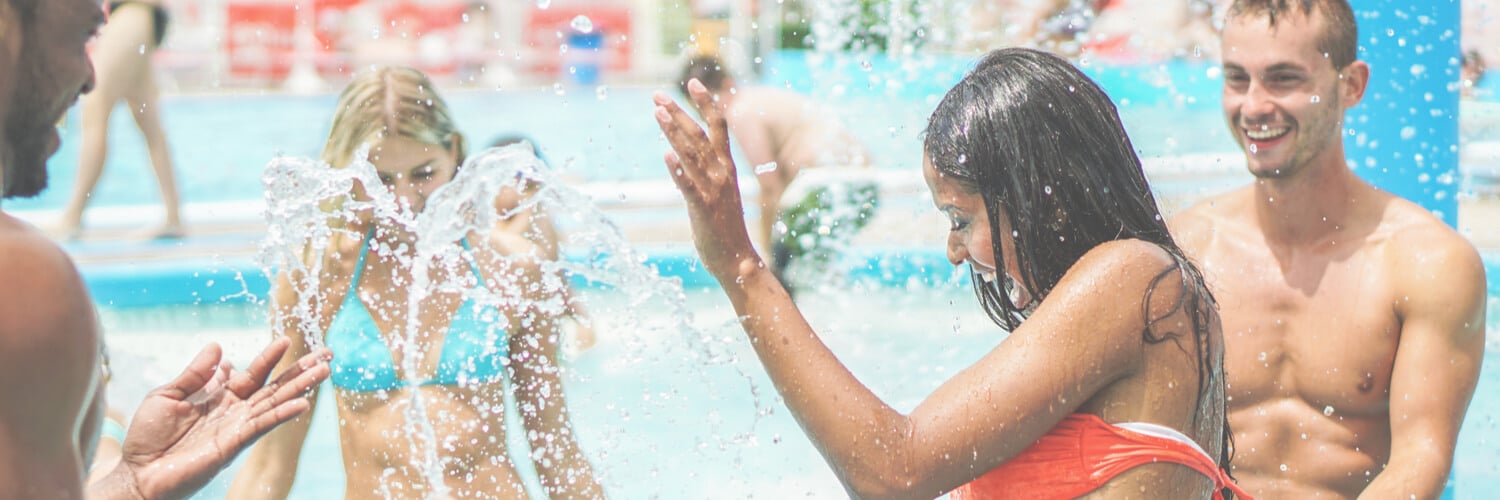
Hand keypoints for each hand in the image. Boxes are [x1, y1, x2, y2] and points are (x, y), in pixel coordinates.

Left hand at [108, 338, 330, 499]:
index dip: (269, 357)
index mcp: (220, 398)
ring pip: (276, 403)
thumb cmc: (148, 436)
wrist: (138, 472)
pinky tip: (302, 403)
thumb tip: (220, 348)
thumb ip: (195, 374)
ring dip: (301, 387)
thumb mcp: (168, 394)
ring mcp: (236, 428)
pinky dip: (283, 414)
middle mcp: (234, 412)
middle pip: (274, 387)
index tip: (286, 339)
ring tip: (325, 370)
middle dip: (301, 370)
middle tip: (328, 353)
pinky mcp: (233, 444)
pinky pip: (262, 425)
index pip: (253, 374)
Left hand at [653, 80, 760, 279]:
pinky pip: (689, 187)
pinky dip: (678, 172)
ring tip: (658, 113)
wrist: (738, 260)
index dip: (707, 103)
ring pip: (692, 155)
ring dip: (674, 132)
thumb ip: (704, 173)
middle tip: (658, 95)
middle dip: (678, 113)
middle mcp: (722, 174)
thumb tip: (682, 158)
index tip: (694, 82)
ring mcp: (713, 191)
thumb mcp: (718, 193)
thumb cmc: (726, 228)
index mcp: (727, 167)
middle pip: (699, 135)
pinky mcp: (703, 209)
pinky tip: (667, 157)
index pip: (719, 126)